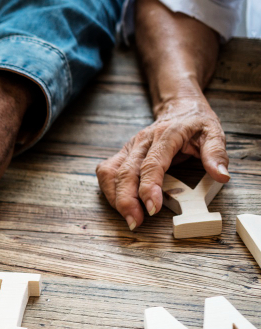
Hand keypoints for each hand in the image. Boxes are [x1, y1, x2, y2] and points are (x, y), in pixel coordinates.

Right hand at [96, 97, 228, 229]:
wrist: (179, 107)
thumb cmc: (195, 122)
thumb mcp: (213, 132)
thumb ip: (216, 154)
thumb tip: (221, 175)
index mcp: (166, 135)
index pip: (152, 164)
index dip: (150, 187)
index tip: (152, 207)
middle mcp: (143, 141)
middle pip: (126, 172)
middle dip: (127, 200)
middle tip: (135, 221)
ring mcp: (130, 147)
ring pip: (112, 173)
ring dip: (116, 197)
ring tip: (128, 217)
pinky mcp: (123, 154)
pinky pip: (107, 172)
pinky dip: (108, 189)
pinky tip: (118, 202)